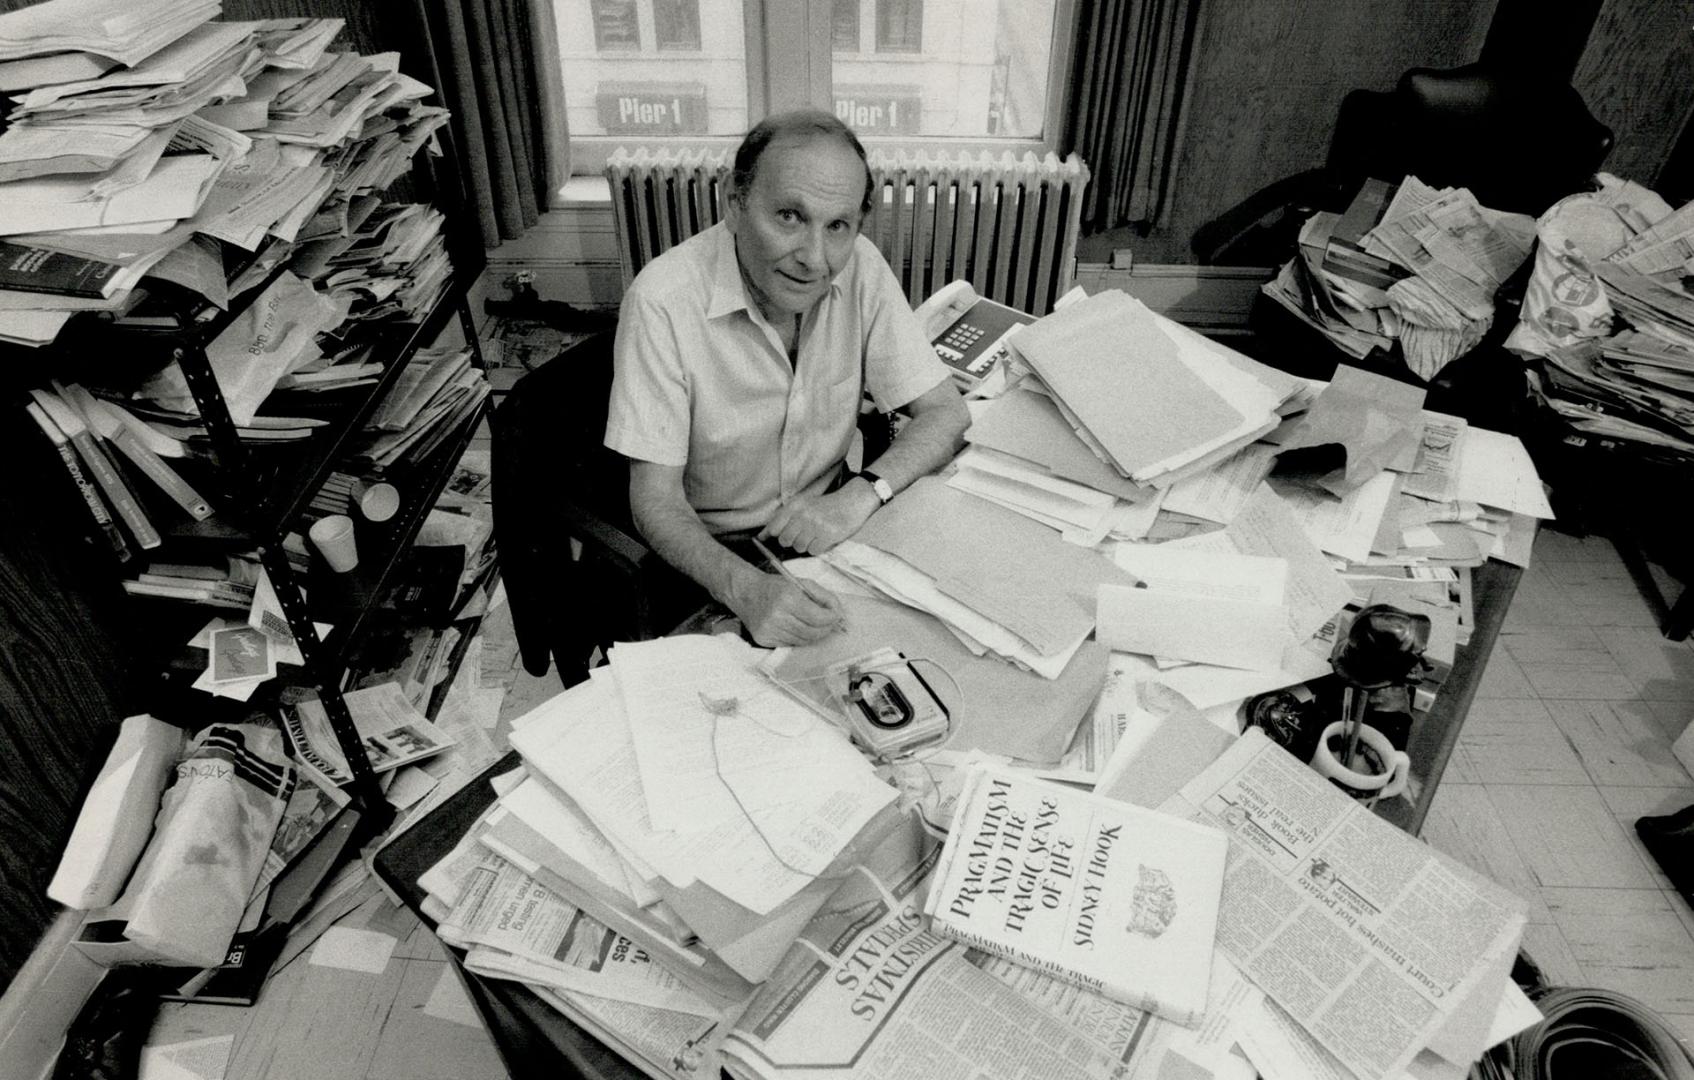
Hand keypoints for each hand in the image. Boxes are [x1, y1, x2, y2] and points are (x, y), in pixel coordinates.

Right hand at [728, 571, 844, 646]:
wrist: (746, 592)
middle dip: (826, 628)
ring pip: (803, 641)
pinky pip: (791, 644)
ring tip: (814, 625)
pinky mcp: (764, 639)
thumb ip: (822, 596)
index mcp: (787, 598)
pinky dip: (799, 638)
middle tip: (830, 622)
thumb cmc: (775, 587)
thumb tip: (837, 612)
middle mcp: (777, 616)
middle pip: (813, 632)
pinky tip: (798, 628)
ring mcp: (769, 630)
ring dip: (813, 634)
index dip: (832, 618)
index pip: (818, 617)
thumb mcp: (800, 583)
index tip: (836, 615)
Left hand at [760, 482, 879, 554]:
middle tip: (803, 536)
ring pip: (799, 547)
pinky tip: (823, 540)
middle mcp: (803, 514)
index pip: (774, 527)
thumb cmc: (828, 505)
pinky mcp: (827, 535)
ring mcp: (815, 525)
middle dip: (792, 542)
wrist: (853, 501)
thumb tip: (763, 535)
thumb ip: (785, 517)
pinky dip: (817, 549)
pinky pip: (813, 551)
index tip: (771, 540)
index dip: (772, 536)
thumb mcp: (805, 504)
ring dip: (806, 546)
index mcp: (795, 505)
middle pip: (785, 540)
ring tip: (815, 537)